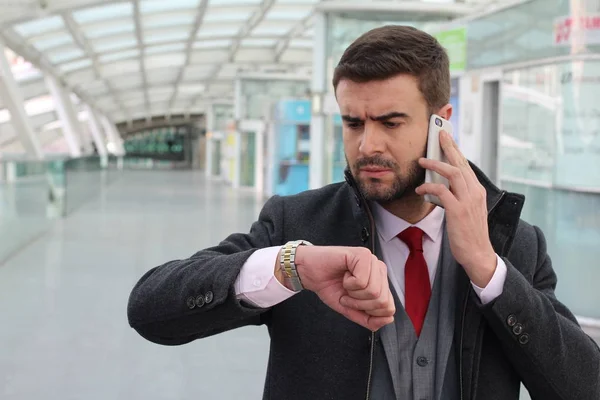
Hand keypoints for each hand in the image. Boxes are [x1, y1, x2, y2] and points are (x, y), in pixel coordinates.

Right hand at [292, 246, 394, 331]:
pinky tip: (344, 275)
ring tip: (345, 284)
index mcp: (380, 281)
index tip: (353, 302)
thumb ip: (369, 318)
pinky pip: (362, 282)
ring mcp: (372, 261)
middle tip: (347, 294)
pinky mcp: (363, 255)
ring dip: (353, 294)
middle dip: (359, 304)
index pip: (389, 308)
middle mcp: (379, 269)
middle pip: (382, 301)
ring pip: (373, 291)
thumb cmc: (328, 285)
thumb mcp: (350, 308)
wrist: (309, 272)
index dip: (368, 312)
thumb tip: (388, 319)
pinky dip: (348, 283)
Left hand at [415, 130, 496, 286]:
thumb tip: (440, 185)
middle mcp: (475, 192)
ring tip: (422, 161)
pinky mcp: (458, 211)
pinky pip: (442, 191)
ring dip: (436, 164)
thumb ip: (457, 195)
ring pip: (453, 173)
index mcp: (477, 190)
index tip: (447, 137)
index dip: (456, 150)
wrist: (478, 254)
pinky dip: (429, 187)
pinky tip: (420, 189)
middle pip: (461, 163)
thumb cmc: (469, 233)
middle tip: (439, 134)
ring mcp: (468, 201)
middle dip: (449, 146)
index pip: (466, 165)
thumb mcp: (466, 210)